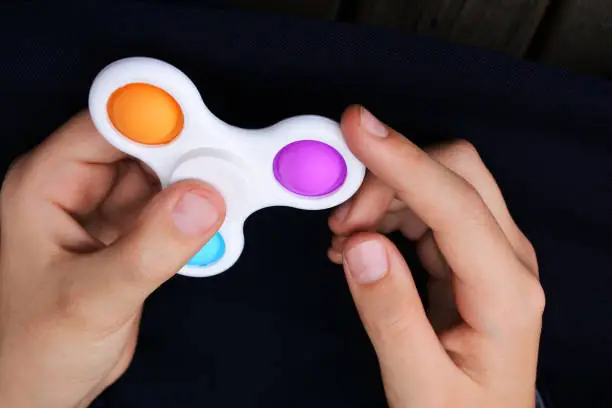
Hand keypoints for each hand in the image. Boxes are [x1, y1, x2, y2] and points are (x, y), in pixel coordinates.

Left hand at [0, 112, 225, 407]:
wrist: (39, 389)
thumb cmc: (31, 350)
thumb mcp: (90, 300)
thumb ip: (148, 250)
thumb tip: (203, 199)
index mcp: (47, 183)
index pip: (108, 125)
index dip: (158, 120)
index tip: (206, 132)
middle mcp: (79, 187)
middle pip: (147, 144)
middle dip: (191, 156)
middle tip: (230, 175)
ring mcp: (111, 210)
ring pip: (169, 175)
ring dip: (202, 187)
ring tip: (230, 204)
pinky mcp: (136, 233)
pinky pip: (178, 208)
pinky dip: (202, 217)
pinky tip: (215, 233)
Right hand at [328, 106, 543, 407]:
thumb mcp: (418, 384)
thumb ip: (389, 314)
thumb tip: (360, 242)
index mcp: (507, 293)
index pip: (456, 204)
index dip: (402, 160)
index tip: (356, 127)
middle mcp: (509, 259)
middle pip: (457, 172)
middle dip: (389, 176)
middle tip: (337, 219)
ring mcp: (492, 251)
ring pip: (439, 182)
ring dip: (383, 194)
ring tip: (342, 239)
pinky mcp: (470, 253)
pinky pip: (428, 206)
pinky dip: (387, 210)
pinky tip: (359, 242)